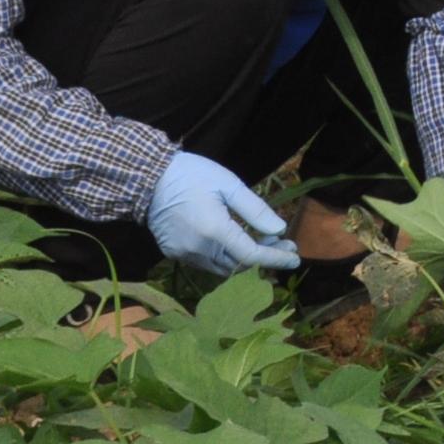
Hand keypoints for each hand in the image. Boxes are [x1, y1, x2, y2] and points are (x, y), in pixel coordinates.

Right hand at [147, 153, 300, 276]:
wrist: (148, 178)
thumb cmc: (193, 175)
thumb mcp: (229, 185)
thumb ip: (255, 210)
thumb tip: (279, 230)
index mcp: (213, 230)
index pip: (251, 255)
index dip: (275, 258)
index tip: (295, 258)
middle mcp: (198, 249)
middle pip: (239, 265)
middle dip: (265, 257)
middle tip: (285, 244)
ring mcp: (184, 254)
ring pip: (223, 267)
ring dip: (246, 259)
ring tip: (265, 242)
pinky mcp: (174, 253)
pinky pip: (206, 263)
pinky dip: (226, 257)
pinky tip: (237, 242)